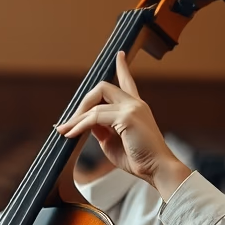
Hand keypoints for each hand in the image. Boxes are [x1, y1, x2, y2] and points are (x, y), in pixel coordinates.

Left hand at [57, 51, 192, 200]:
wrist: (158, 170)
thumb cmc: (140, 160)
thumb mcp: (113, 142)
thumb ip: (101, 130)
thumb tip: (85, 123)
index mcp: (136, 107)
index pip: (127, 81)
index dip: (122, 67)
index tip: (119, 55)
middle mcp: (135, 103)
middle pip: (103, 87)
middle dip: (82, 103)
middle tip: (69, 122)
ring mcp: (132, 108)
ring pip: (96, 102)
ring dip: (77, 118)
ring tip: (65, 131)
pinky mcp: (127, 117)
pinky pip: (95, 117)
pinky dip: (80, 125)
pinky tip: (72, 134)